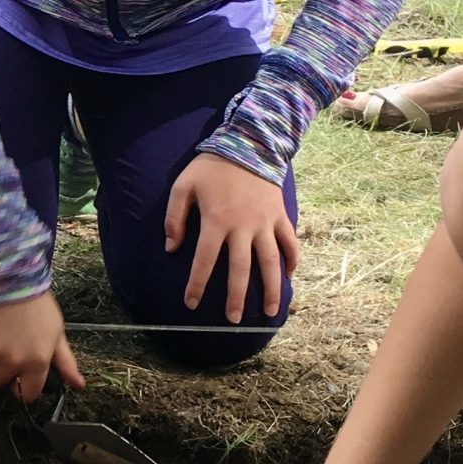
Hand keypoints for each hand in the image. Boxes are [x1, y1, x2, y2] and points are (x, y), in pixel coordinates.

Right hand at [0, 291, 85, 402]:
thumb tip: (79, 385)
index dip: (23, 386)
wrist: (10, 278)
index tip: (20, 376)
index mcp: (36, 363)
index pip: (27, 394)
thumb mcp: (57, 333)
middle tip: (6, 348)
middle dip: (1, 368)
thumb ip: (66, 363)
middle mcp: (11, 362)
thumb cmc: (36, 304)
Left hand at [165, 154, 297, 320]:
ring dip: (272, 288)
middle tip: (233, 320)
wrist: (248, 143)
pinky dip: (291, 260)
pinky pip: (289, 242)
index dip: (197, 284)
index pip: (205, 261)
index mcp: (216, 221)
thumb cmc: (211, 167)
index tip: (192, 304)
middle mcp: (243, 227)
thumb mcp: (183, 186)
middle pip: (241, 269)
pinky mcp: (280, 215)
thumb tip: (171, 248)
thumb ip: (174, 218)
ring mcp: (265, 223)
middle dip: (237, 297)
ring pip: (271, 261)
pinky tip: (289, 277)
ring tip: (272, 311)